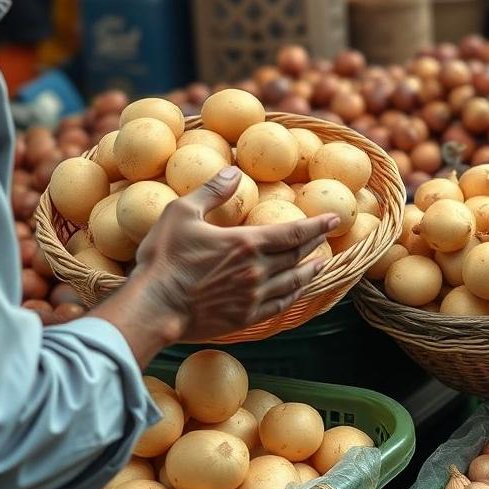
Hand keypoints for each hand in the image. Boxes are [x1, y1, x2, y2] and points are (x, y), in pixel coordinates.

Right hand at [131, 167, 336, 340]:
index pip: (293, 232)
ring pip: (293, 282)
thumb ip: (211, 191)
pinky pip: (279, 305)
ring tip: (321, 263)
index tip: (334, 219)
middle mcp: (257, 271)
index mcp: (246, 243)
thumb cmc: (165, 259)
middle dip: (314, 244)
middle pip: (296, 255)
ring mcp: (252, 297)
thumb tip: (234, 171)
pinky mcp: (244, 318)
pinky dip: (293, 295)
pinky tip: (296, 291)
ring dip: (310, 271)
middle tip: (327, 235)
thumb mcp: (182, 213)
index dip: (317, 225)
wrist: (154, 308)